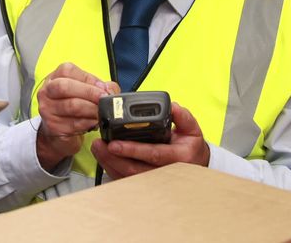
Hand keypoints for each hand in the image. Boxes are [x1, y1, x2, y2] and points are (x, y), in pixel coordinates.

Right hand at [35, 63, 118, 170]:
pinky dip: (89, 123)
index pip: (67, 70)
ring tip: (102, 111)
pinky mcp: (53, 127)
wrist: (57, 132)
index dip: (88, 78)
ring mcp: (47, 110)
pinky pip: (75, 124)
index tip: (102, 87)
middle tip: (104, 98)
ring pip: (72, 106)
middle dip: (89, 92)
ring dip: (92, 109)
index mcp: (53, 78)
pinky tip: (95, 122)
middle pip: (65, 86)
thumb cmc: (73, 107)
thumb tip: (109, 89)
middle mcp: (46, 92)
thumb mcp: (83, 91)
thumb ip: (99, 86)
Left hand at [90, 102, 209, 179]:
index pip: (153, 154)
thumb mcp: (191, 130)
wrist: (193, 165)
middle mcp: (165, 173)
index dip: (132, 150)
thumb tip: (172, 107)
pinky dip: (111, 169)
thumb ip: (182, 117)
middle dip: (113, 158)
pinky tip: (102, 157)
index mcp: (178, 158)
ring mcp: (153, 181)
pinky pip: (124, 180)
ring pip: (127, 177)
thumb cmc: (189, 147)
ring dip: (109, 163)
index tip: (114, 143)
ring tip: (97, 148)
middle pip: (134, 169)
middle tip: (99, 144)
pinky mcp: (143, 183)